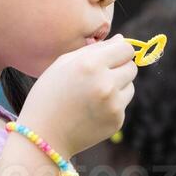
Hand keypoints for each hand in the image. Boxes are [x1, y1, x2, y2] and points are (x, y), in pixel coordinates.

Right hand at [17, 34, 136, 156]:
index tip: (111, 56)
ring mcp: (113, 104)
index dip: (120, 51)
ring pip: (130, 86)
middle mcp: (105, 83)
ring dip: (118, 86)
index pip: (126, 48)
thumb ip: (95, 49)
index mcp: (90, 64)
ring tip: (93, 94)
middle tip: (100, 76)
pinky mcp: (117, 121)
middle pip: (132, 67)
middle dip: (120, 68)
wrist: (44, 135)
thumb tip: (122, 40)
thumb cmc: (49, 94)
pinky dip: (112, 105)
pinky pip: (123, 105)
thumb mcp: (63, 64)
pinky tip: (92, 110)